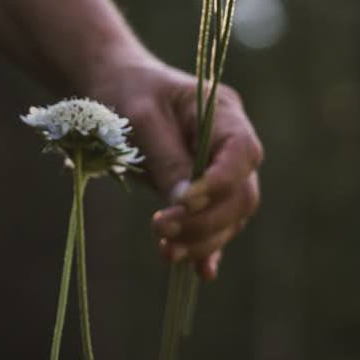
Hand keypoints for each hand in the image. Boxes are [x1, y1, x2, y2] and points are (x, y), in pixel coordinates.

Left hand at [88, 56, 262, 279]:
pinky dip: (207, 248)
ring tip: (165, 252)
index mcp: (224, 113)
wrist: (117, 87)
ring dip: (202, 239)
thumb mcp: (141, 118)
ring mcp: (222, 169)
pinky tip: (198, 271)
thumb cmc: (128, 92)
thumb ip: (166, 157)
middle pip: (242, 193)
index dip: (220, 183)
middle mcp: (231, 144)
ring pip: (231, 216)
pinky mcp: (206, 192)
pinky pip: (216, 224)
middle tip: (162, 230)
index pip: (242, 153)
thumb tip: (184, 204)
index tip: (182, 201)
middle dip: (208, 220)